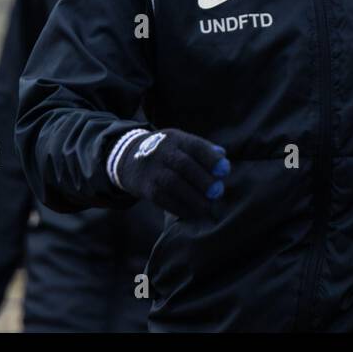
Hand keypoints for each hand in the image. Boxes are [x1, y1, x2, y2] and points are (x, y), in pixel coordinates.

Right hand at [109, 128, 229, 219]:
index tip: (225, 171)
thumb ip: (202, 149)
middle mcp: (162, 151)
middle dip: (203, 180)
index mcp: (175, 138)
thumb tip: (223, 158)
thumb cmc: (165, 152)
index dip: (211, 159)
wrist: (127, 158)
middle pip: (184, 165)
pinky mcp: (145, 187)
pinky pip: (163, 199)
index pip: (195, 145)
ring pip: (173, 183)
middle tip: (218, 192)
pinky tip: (193, 213)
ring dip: (193, 198)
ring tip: (208, 207)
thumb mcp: (180, 143)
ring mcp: (152, 169)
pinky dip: (180, 207)